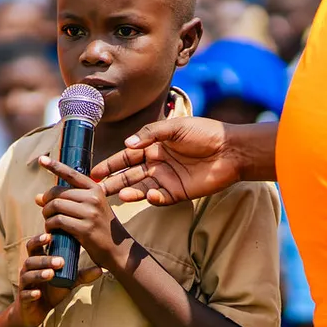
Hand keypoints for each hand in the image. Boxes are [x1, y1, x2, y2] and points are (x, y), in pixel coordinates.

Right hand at [10, 234, 99, 326]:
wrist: (36, 310)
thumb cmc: (52, 290)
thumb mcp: (68, 281)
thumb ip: (82, 274)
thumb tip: (101, 269)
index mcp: (37, 261)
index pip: (35, 245)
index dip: (40, 239)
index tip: (50, 235)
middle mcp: (28, 269)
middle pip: (31, 259)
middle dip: (45, 259)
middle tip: (60, 261)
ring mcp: (25, 283)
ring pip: (28, 275)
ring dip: (39, 274)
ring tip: (51, 274)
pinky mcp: (23, 298)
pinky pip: (25, 294)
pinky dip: (31, 293)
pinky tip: (38, 293)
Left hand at [37, 156, 125, 270]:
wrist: (118, 250)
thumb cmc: (99, 229)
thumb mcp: (87, 210)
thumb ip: (65, 201)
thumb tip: (37, 197)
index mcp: (95, 189)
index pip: (71, 173)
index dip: (54, 165)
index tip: (41, 159)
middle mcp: (93, 197)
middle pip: (57, 192)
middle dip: (46, 202)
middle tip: (46, 212)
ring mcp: (90, 213)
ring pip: (55, 206)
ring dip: (46, 215)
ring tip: (49, 222)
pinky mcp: (85, 228)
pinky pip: (57, 221)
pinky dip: (50, 225)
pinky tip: (52, 230)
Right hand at [91, 117, 239, 204]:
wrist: (231, 150)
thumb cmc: (205, 133)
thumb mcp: (176, 127)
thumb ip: (150, 134)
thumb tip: (127, 145)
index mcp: (154, 146)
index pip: (126, 156)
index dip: (110, 164)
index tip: (94, 172)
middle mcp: (157, 164)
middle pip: (129, 174)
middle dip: (112, 181)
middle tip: (96, 189)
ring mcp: (167, 179)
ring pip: (141, 188)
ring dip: (129, 191)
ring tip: (118, 195)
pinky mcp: (178, 193)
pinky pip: (160, 198)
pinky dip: (152, 198)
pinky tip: (147, 195)